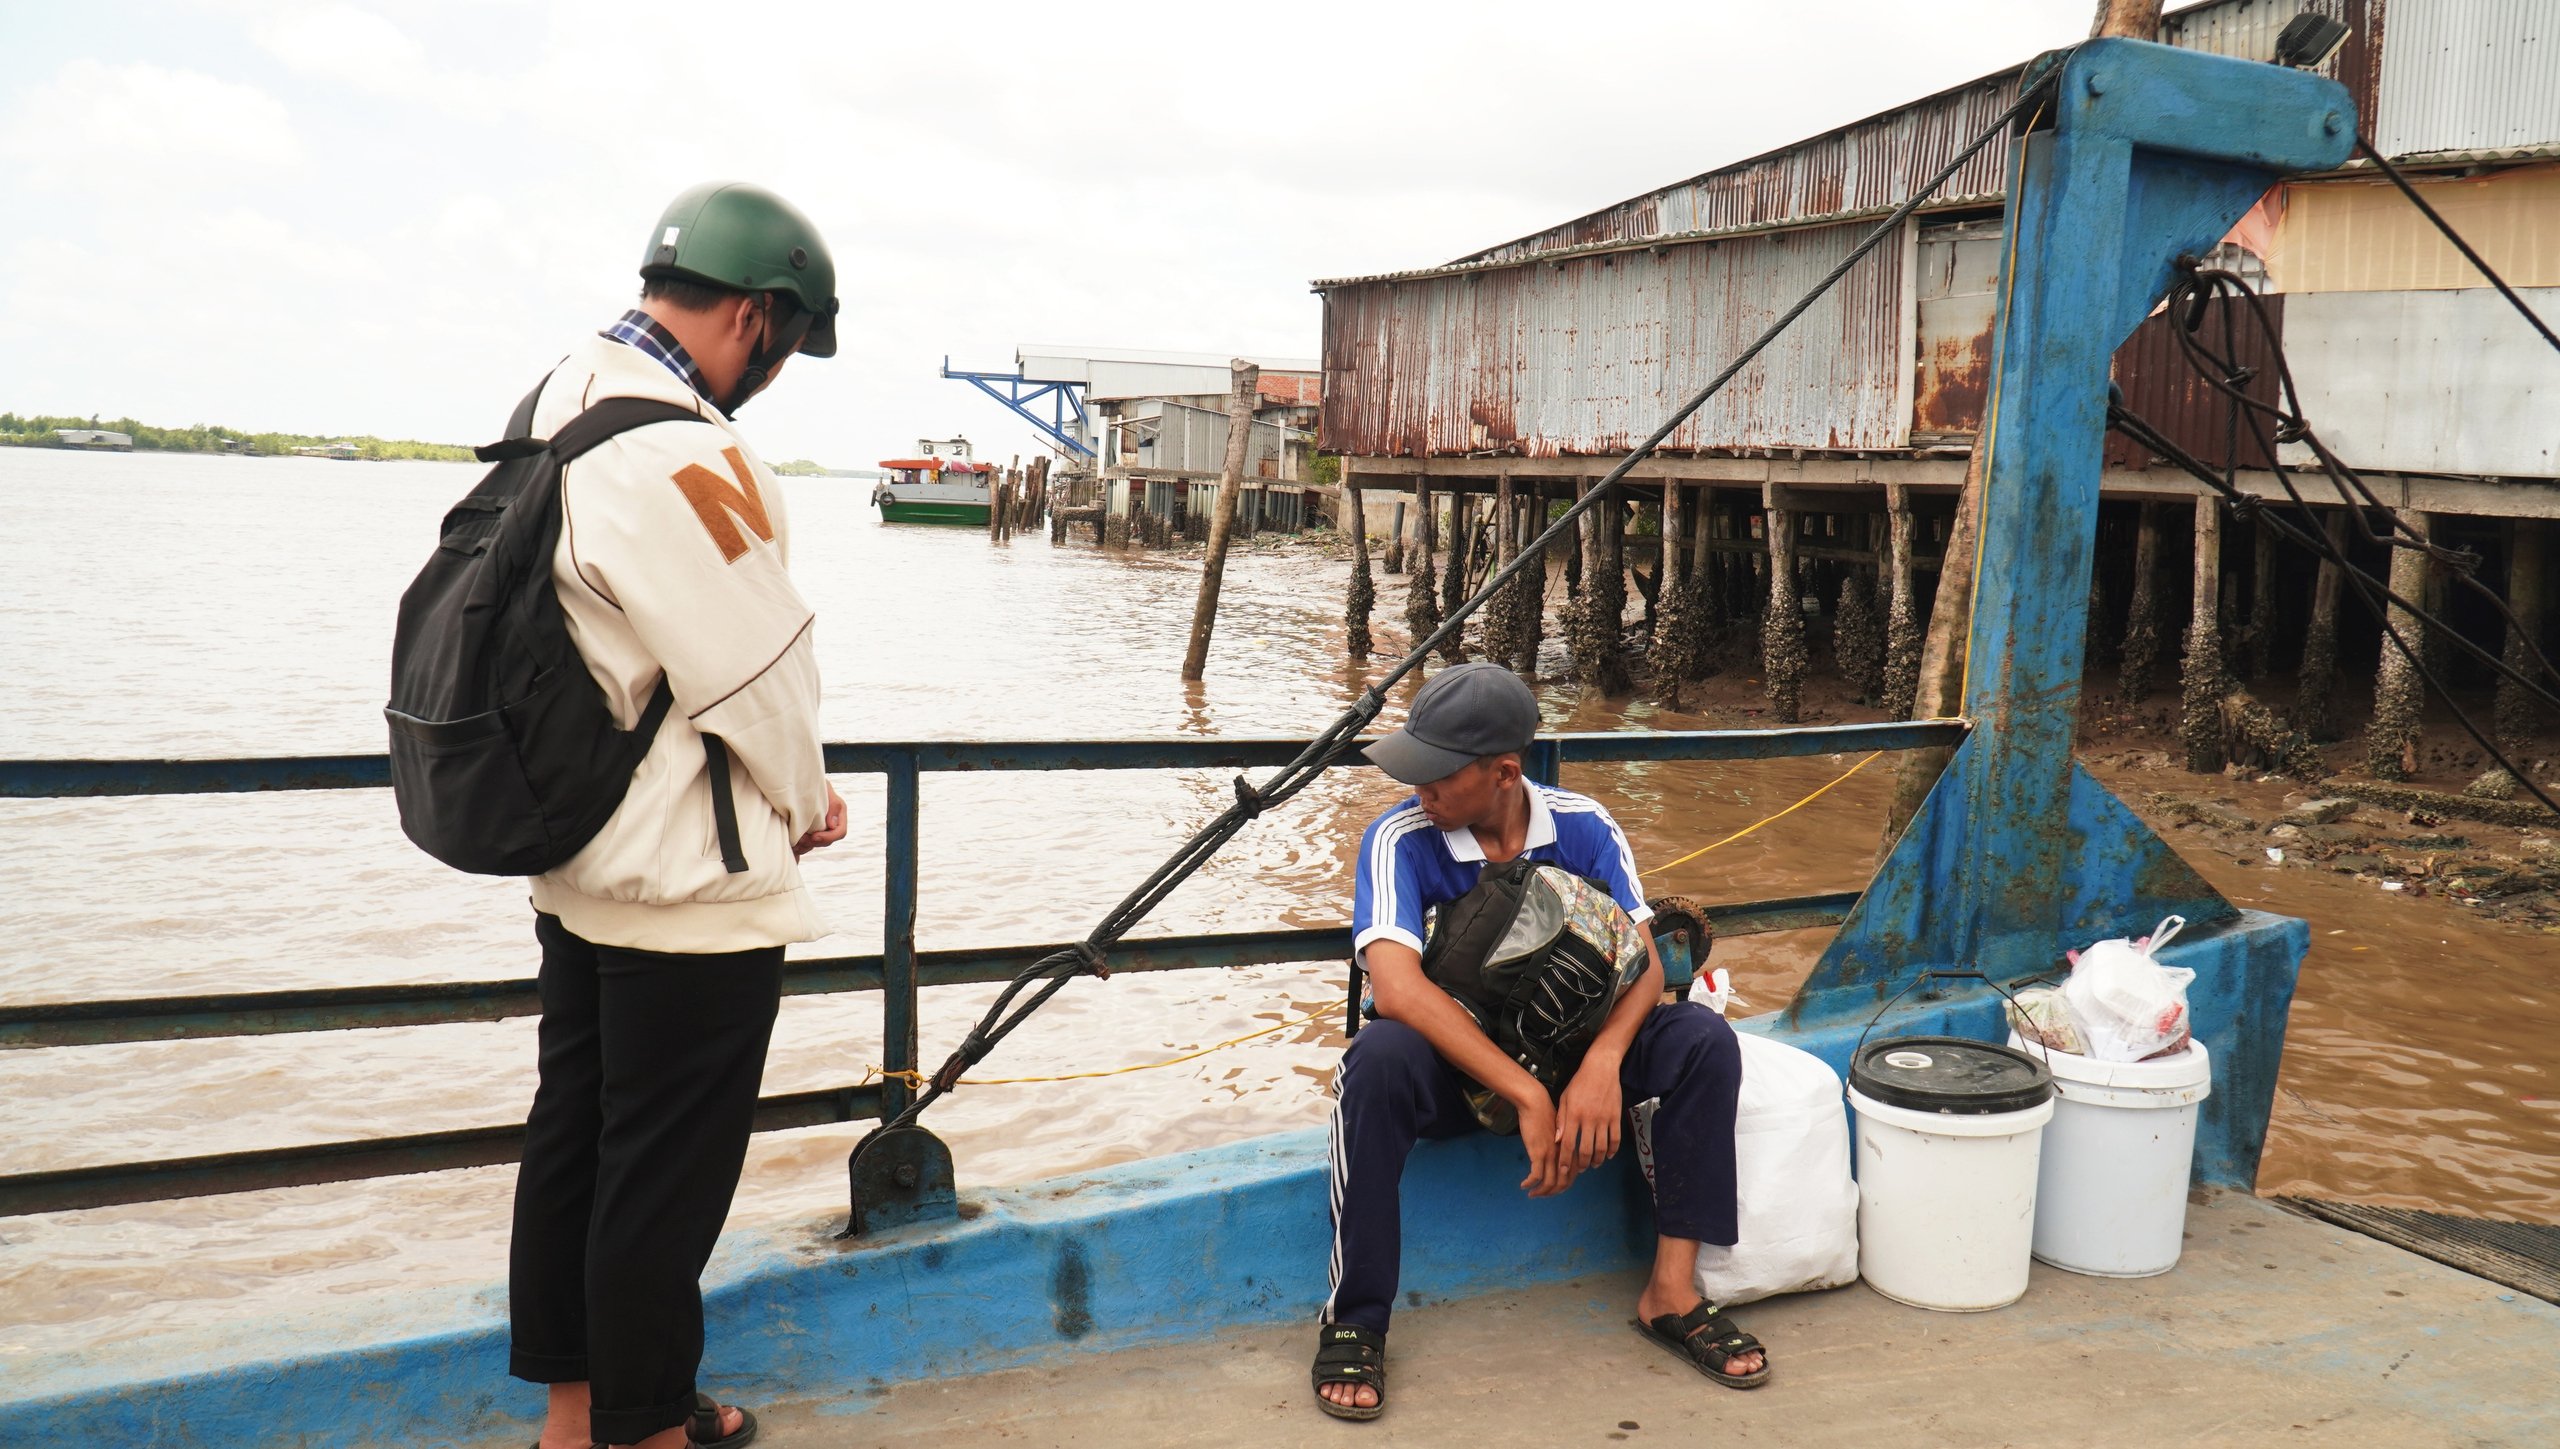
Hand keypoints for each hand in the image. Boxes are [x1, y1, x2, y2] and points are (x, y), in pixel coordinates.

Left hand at [794, 784, 846, 857]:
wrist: (799, 780)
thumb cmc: (813, 782)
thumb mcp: (824, 789)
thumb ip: (832, 806)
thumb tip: (832, 825)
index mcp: (839, 814)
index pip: (840, 832)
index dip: (828, 837)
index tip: (814, 836)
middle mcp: (831, 823)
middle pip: (827, 841)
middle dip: (814, 842)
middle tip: (800, 839)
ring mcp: (821, 828)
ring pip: (816, 845)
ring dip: (805, 845)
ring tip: (794, 841)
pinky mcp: (809, 830)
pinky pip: (807, 845)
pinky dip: (800, 846)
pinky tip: (792, 844)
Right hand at [1515, 1087, 1574, 1197]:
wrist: (1535, 1103)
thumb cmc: (1544, 1114)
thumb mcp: (1555, 1133)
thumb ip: (1557, 1146)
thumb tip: (1553, 1157)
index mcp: (1570, 1150)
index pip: (1571, 1176)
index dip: (1562, 1187)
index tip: (1551, 1189)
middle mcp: (1563, 1155)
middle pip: (1563, 1183)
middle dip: (1552, 1193)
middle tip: (1541, 1195)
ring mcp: (1551, 1154)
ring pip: (1550, 1183)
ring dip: (1540, 1192)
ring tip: (1531, 1194)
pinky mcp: (1538, 1152)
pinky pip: (1536, 1176)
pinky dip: (1530, 1184)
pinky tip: (1523, 1185)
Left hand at [1555, 1057, 1623, 1172]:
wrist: (1601, 1068)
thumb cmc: (1579, 1083)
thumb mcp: (1565, 1098)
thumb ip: (1561, 1120)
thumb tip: (1558, 1141)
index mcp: (1573, 1115)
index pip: (1568, 1144)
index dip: (1565, 1161)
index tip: (1563, 1171)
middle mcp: (1589, 1119)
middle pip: (1586, 1150)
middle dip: (1582, 1164)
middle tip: (1580, 1170)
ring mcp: (1604, 1118)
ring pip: (1602, 1148)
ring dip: (1598, 1160)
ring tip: (1594, 1164)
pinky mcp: (1616, 1116)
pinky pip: (1616, 1139)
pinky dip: (1612, 1150)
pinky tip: (1608, 1155)